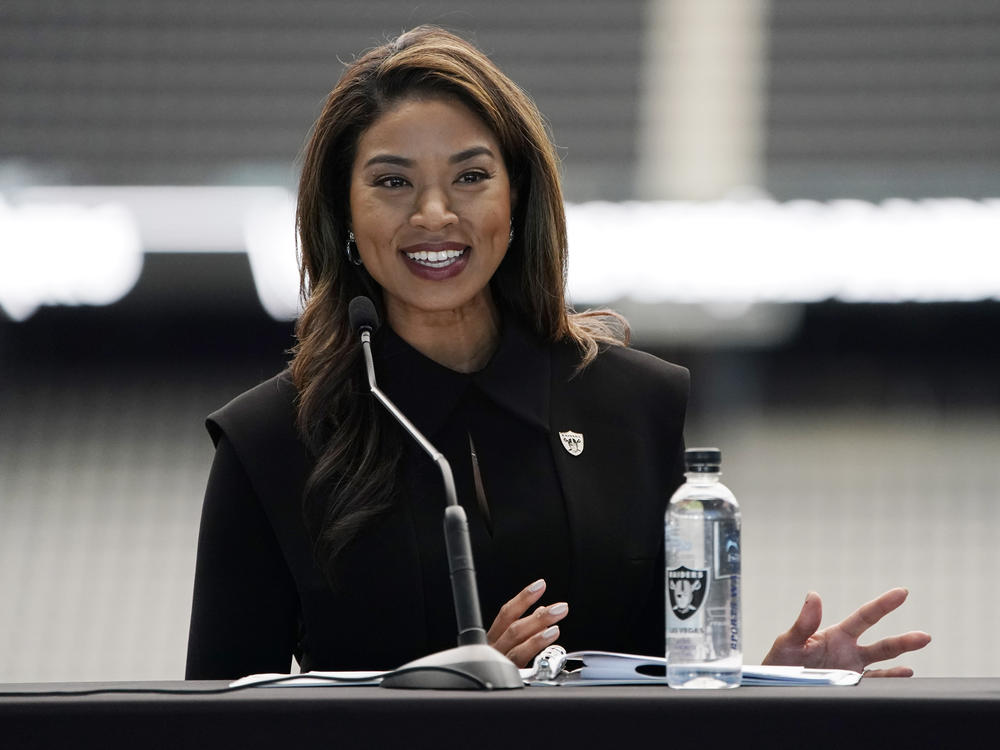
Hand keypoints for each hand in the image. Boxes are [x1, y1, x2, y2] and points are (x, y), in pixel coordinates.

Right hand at [486, 579, 567, 667]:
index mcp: (492, 640)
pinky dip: (536, 646)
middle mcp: (493, 650)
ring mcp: (499, 664)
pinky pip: (521, 658)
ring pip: (517, 641)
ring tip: (558, 618)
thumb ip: (525, 630)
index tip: (540, 585)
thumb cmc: (496, 671)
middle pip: (513, 628)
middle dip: (539, 615)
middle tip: (561, 607)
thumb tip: (541, 611)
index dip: (523, 598)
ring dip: (539, 626)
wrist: (478, 710)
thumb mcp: (508, 648)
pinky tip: (550, 639)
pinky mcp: (507, 675)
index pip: (506, 613)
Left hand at [762, 588, 930, 676]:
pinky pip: (873, 686)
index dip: (883, 605)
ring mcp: (851, 672)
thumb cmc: (779, 663)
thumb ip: (803, 623)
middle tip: (925, 637)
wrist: (775, 688)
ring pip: (882, 667)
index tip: (902, 593)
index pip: (864, 617)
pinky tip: (904, 677)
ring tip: (918, 668)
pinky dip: (889, 683)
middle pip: (881, 645)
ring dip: (900, 663)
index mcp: (835, 636)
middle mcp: (848, 652)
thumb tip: (813, 595)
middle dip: (904, 641)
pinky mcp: (849, 688)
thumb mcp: (788, 642)